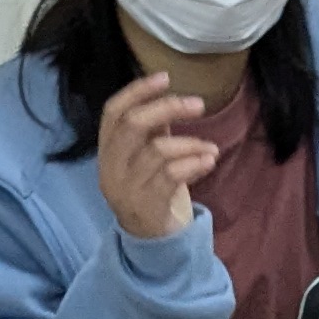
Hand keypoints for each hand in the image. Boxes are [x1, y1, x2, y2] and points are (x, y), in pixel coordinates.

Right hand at [97, 70, 216, 240]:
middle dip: (168, 108)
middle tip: (198, 105)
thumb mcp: (147, 156)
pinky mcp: (146, 207)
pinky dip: (194, 164)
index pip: (113, 112)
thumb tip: (170, 96)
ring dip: (190, 143)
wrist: (151, 241)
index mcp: (106, 150)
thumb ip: (153, 130)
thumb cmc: (151, 189)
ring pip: (156, 151)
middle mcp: (110, 168)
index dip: (137, 91)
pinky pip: (171, 176)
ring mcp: (126, 189)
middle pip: (133, 125)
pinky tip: (209, 161)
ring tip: (211, 148)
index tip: (165, 77)